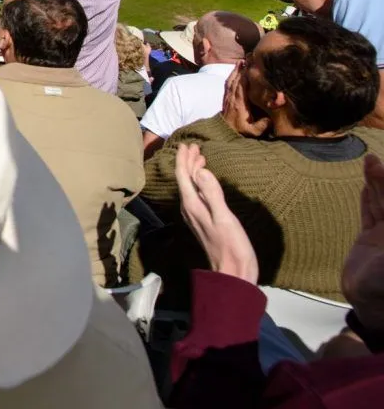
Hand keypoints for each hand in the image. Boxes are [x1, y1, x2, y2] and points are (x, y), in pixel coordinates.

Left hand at [175, 144, 257, 281]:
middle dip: (187, 163)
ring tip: (200, 159)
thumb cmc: (231, 246)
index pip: (183, 176)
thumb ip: (212, 194)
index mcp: (192, 205)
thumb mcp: (224, 217)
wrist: (232, 272)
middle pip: (184, 180)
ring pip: (190, 187)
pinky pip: (196, 195)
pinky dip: (199, 184)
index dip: (184, 159)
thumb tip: (199, 171)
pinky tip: (206, 183)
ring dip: (193, 172)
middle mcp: (190, 209)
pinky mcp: (203, 221)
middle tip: (194, 147)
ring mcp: (196, 216)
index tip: (187, 144)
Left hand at [221, 66, 269, 136]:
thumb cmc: (241, 131)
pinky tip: (235, 71)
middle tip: (248, 58)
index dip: (246, 75)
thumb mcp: (254, 131)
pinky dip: (231, 76)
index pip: (242, 85)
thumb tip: (272, 117)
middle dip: (242, 69)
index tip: (251, 65)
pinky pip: (228, 84)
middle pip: (236, 79)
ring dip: (236, 70)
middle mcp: (232, 98)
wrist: (224, 133)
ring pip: (231, 80)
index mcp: (239, 103)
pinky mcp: (226, 98)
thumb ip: (263, 125)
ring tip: (242, 61)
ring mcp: (228, 97)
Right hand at [343, 154, 383, 330]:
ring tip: (370, 163)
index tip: (383, 168)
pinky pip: (368, 214)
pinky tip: (365, 186)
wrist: (370, 307)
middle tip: (373, 160)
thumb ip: (380, 234)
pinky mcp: (369, 241)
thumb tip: (377, 216)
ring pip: (380, 203)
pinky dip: (367, 199)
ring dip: (375, 184)